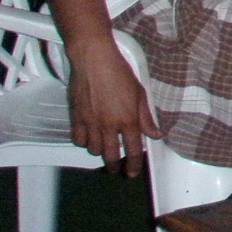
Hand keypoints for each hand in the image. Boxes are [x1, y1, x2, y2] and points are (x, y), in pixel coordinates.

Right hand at [68, 41, 160, 175]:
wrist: (94, 60)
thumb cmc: (118, 72)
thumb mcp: (139, 94)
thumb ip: (146, 117)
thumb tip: (155, 133)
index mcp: (128, 119)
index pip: (134, 150)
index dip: (134, 164)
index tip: (132, 172)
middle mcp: (108, 124)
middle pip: (111, 155)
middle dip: (115, 165)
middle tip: (117, 168)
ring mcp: (90, 122)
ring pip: (94, 149)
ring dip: (100, 152)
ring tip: (104, 149)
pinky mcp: (76, 117)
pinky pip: (77, 139)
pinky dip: (83, 142)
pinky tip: (88, 138)